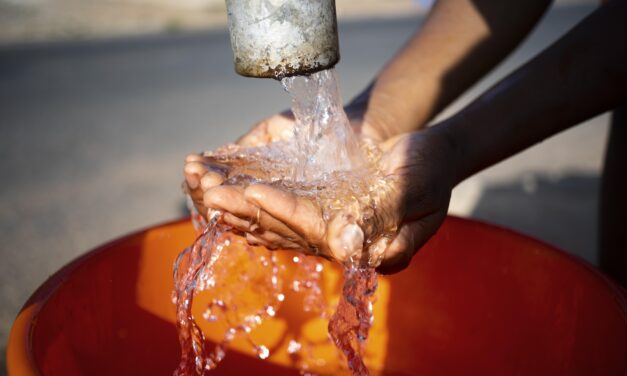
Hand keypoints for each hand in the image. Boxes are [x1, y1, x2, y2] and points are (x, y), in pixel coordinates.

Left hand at [199, 128, 457, 273]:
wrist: (432, 155)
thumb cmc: (431, 168)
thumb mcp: (415, 188)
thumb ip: (384, 215)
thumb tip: (346, 241)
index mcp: (372, 249)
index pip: (319, 232)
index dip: (285, 211)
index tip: (253, 191)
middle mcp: (347, 248)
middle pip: (290, 233)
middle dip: (250, 213)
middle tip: (212, 195)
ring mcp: (333, 234)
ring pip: (281, 227)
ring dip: (244, 212)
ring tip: (208, 196)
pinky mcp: (324, 218)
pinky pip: (285, 217)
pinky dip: (257, 208)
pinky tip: (230, 202)